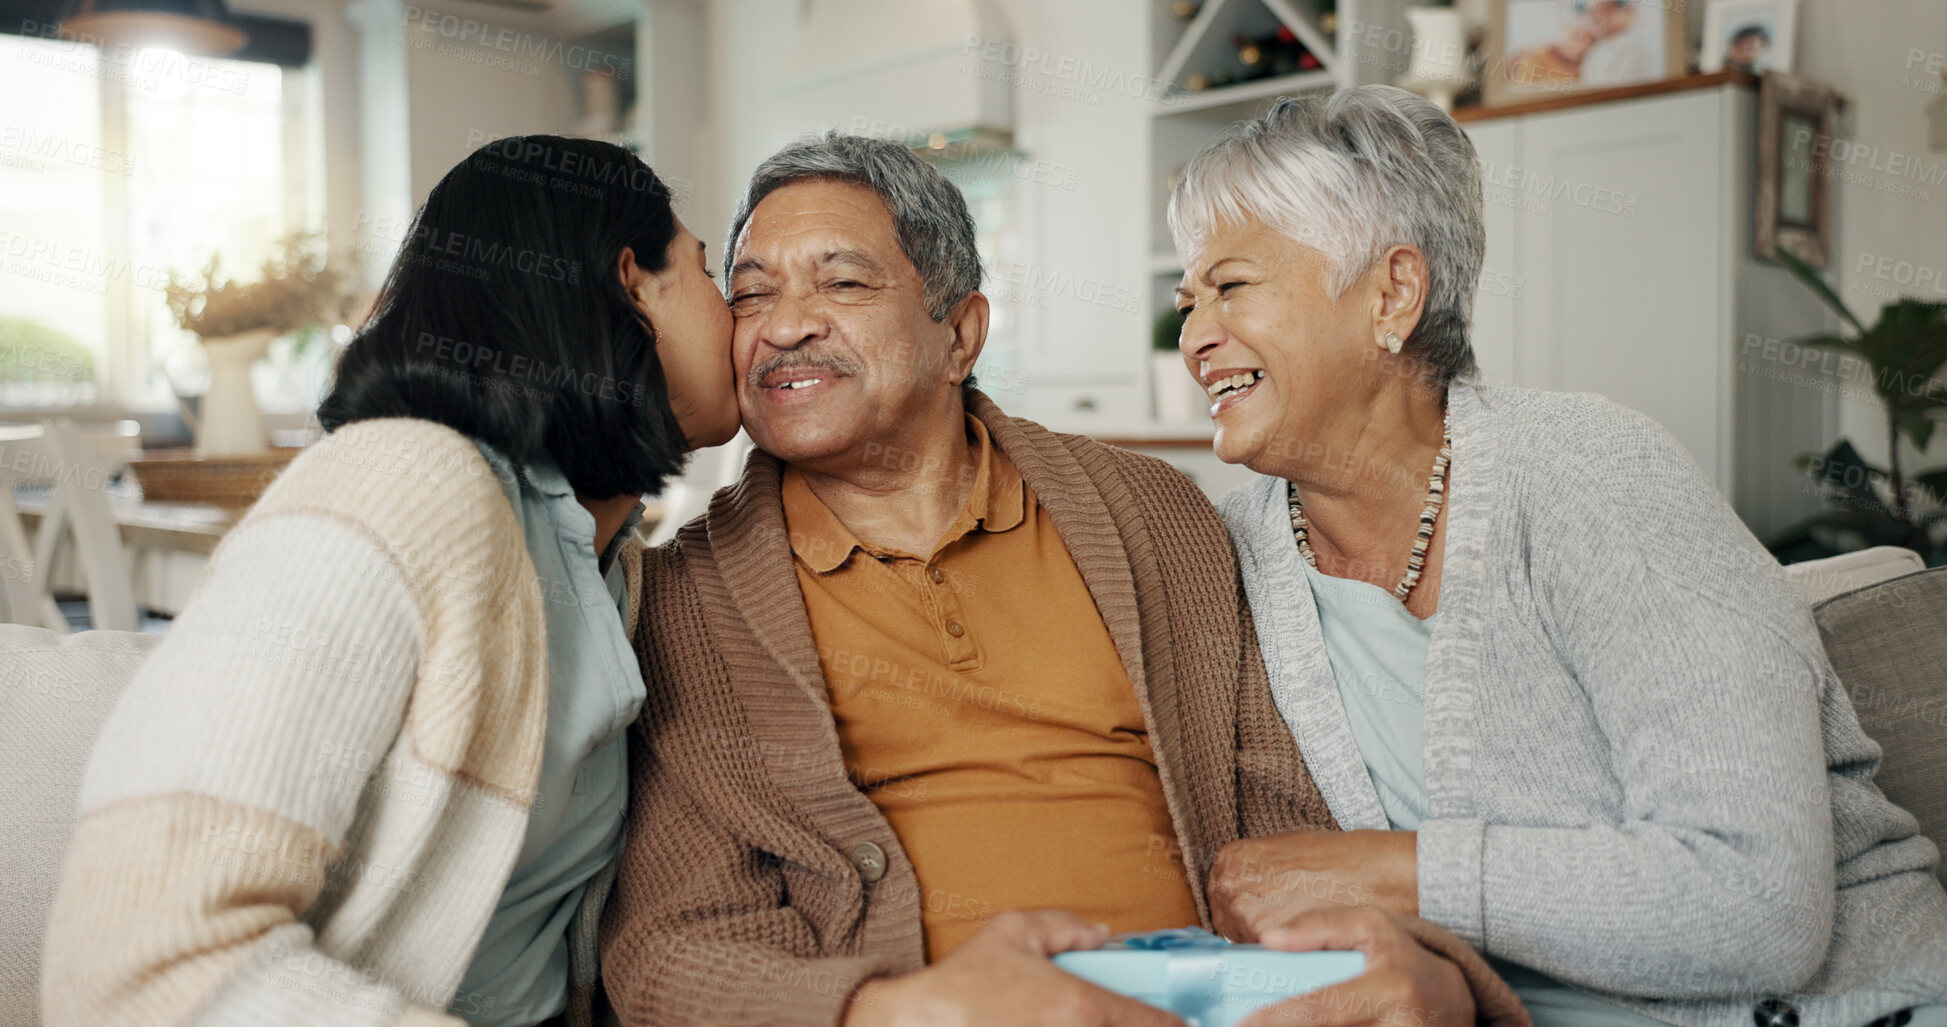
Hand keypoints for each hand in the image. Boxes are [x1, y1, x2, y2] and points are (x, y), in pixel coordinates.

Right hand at [841, 909, 1185, 1026]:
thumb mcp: (1013, 930)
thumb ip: (1066, 925)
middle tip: (1133, 1021)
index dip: (1173, 1023)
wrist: (915, 1022)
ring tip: (1082, 1023)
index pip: (1158, 1025)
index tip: (1170, 1021)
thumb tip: (1102, 935)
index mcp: (1080, 1006)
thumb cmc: (961, 984)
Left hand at [1208, 830, 1416, 942]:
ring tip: (1292, 932)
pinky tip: (1299, 942)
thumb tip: (1246, 889)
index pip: (1221, 893)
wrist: (1371, 874)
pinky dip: (1277, 952)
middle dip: (1246, 924)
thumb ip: (1256, 869)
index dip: (1241, 904)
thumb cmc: (1336, 859)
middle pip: (1226, 917)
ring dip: (1261, 940)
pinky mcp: (1266, 938)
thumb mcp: (1286, 847)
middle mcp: (1230, 884)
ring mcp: (1244, 913)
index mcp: (1232, 859)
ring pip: (1241, 939)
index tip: (1257, 911)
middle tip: (1278, 923)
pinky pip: (1261, 954)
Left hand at [1238, 907, 1473, 1026]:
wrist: (1455, 1003)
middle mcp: (1400, 1026)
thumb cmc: (1403, 960)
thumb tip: (1269, 939)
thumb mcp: (1371, 928)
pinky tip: (1322, 1025)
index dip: (1277, 1019)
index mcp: (1391, 988)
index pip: (1320, 1008)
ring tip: (1278, 1021)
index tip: (1244, 1022)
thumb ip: (1321, 926)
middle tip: (1247, 1025)